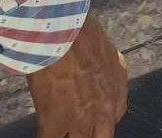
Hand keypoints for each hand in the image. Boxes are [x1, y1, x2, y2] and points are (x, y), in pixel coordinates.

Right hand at [27, 14, 127, 137]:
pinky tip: (44, 127)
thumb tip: (100, 74)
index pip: (113, 119)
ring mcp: (79, 121)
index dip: (99, 119)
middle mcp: (102, 114)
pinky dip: (47, 135)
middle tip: (78, 127)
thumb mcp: (109, 54)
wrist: (65, 33)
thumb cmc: (86, 34)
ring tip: (61, 126)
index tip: (90, 116)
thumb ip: (109, 72)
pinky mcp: (54, 122)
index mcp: (116, 96)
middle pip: (100, 137)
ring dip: (69, 135)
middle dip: (90, 134)